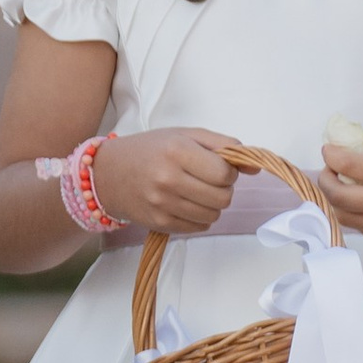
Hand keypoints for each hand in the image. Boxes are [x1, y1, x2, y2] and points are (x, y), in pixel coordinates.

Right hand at [89, 126, 241, 235]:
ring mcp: (163, 204)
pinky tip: (185, 203)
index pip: (224, 174)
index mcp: (177, 151)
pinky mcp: (160, 223)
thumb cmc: (150, 150)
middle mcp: (168, 179)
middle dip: (222, 189)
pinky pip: (199, 227)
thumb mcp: (185, 135)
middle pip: (223, 197)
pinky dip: (199, 217)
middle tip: (206, 179)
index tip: (217, 167)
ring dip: (211, 204)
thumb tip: (255, 167)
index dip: (228, 172)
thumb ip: (223, 145)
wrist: (107, 174)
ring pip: (213, 215)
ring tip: (194, 191)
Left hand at [314, 138, 362, 257]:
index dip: (331, 156)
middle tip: (329, 172)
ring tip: (342, 189)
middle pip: (336, 196)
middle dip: (325, 182)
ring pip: (344, 217)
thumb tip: (349, 148)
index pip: (346, 164)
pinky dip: (357, 216)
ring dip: (337, 202)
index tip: (329, 151)